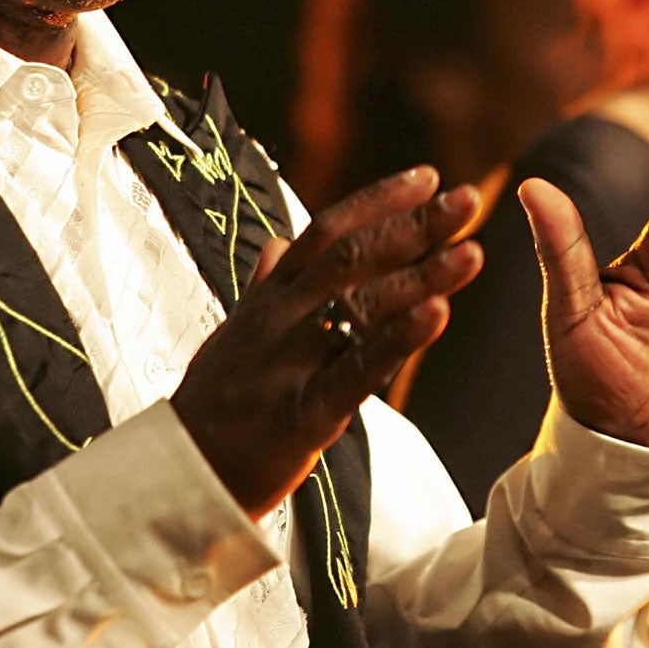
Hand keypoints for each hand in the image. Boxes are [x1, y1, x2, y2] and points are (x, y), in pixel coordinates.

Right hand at [171, 166, 482, 517]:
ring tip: (471, 253)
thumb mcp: (234, 332)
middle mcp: (281, 317)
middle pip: (352, 256)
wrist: (178, 471)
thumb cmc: (214, 402)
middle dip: (414, 227)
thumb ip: (266, 286)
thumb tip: (281, 244)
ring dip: (422, 276)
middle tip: (468, 201)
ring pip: (360, 306)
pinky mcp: (303, 413)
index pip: (327, 231)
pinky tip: (437, 315)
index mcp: (270, 296)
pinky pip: (356, 370)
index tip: (428, 176)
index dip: (378, 201)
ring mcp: (290, 361)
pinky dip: (397, 340)